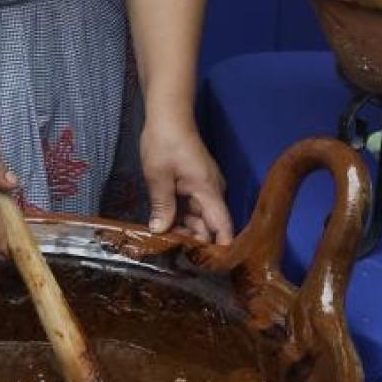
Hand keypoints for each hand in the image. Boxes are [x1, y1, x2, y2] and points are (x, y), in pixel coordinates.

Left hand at [140, 118, 232, 243]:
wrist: (168, 115)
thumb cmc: (164, 142)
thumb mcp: (158, 176)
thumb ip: (162, 206)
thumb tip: (161, 232)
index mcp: (208, 190)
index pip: (223, 227)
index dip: (218, 249)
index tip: (205, 266)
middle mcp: (212, 191)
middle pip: (209, 226)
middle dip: (193, 241)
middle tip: (170, 253)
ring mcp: (204, 187)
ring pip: (199, 217)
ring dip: (184, 229)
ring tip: (164, 242)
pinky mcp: (195, 183)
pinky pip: (192, 206)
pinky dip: (181, 216)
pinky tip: (165, 225)